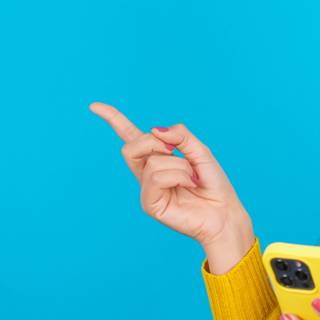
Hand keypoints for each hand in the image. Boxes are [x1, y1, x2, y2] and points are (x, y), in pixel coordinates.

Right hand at [89, 102, 251, 247]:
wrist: (225, 212)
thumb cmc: (214, 183)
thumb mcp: (200, 151)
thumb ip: (181, 136)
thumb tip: (154, 130)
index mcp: (157, 157)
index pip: (130, 136)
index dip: (113, 119)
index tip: (94, 106)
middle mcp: (148, 172)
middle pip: (131, 146)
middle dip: (153, 142)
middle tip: (174, 152)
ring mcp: (147, 188)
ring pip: (151, 162)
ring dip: (179, 165)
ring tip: (192, 178)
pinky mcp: (150, 203)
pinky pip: (156, 177)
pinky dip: (178, 176)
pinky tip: (189, 185)